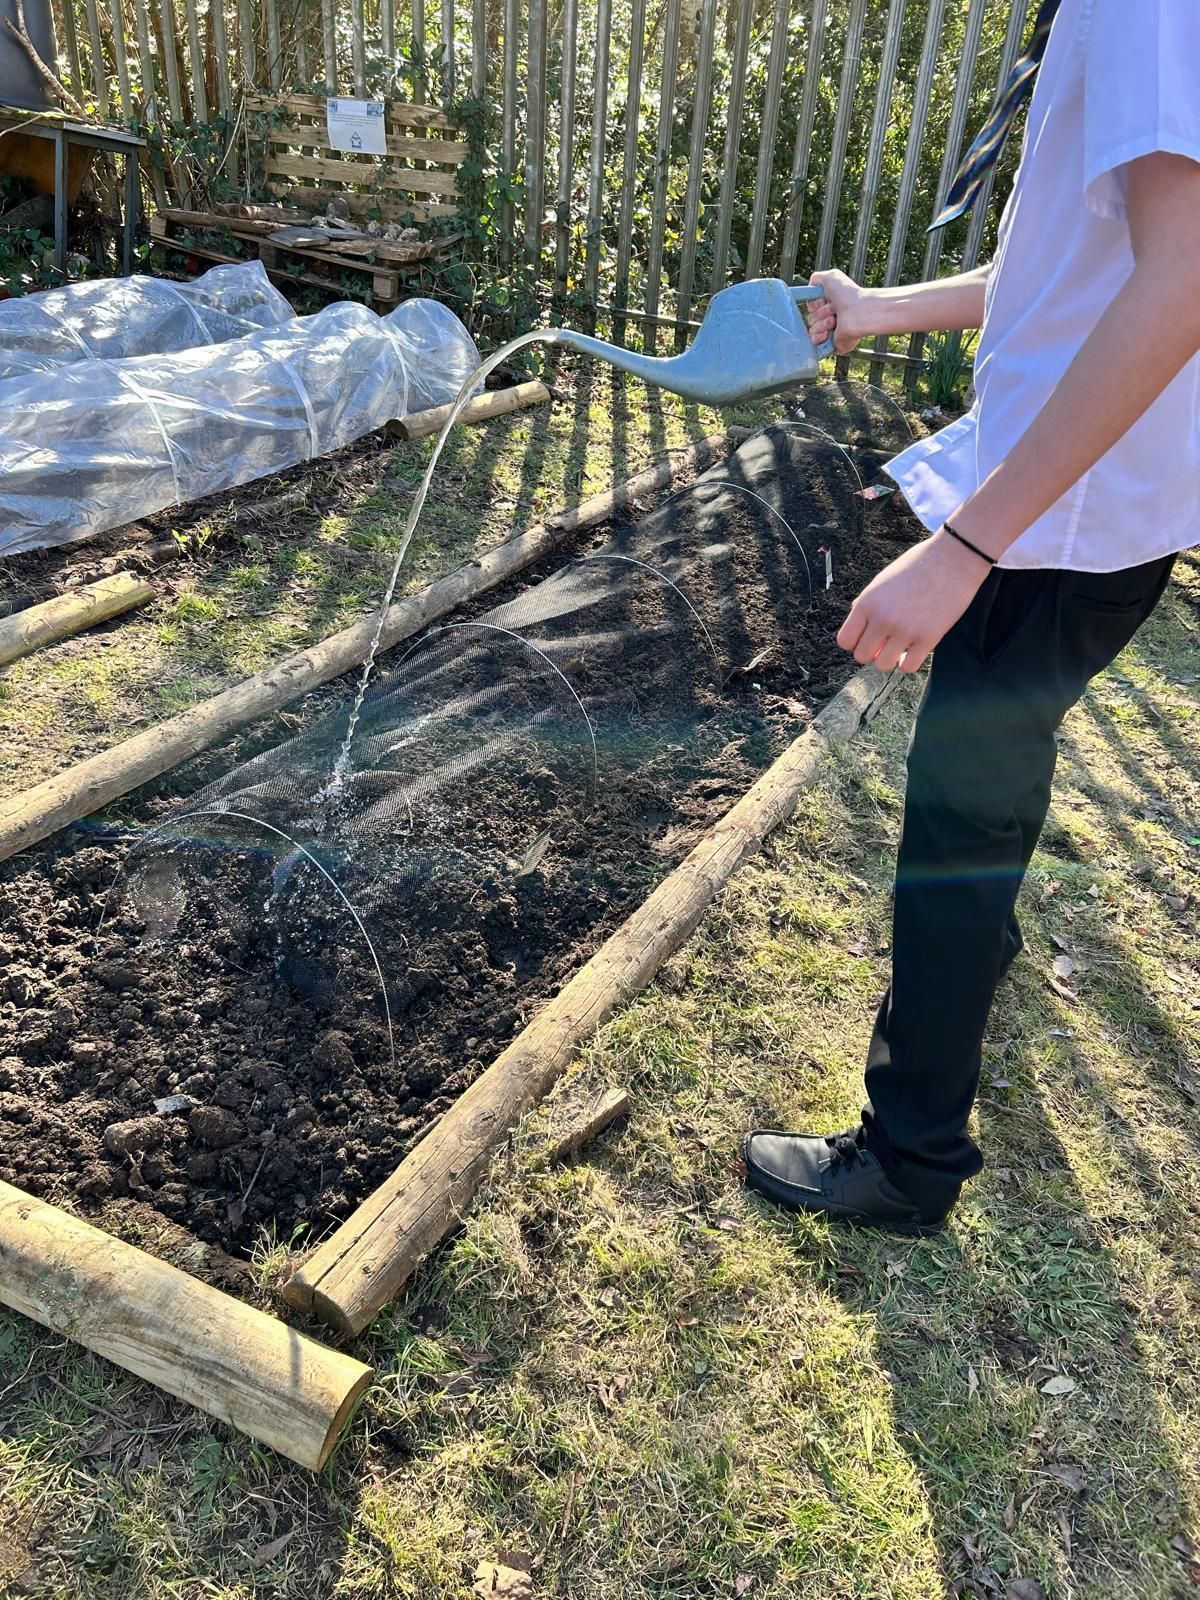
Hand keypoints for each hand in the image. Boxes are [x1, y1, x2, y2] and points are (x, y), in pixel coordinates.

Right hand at [807, 269, 875, 354]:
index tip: (823, 300)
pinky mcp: (831, 345)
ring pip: (812, 330)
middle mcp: (830, 318)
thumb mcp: (831, 277)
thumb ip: (816, 279)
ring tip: (834, 320)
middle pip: (810, 318)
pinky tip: (829, 331)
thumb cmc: (848, 295)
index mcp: (831, 304)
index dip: (815, 303)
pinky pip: (814, 342)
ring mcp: (831, 333)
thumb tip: (810, 287)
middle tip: (833, 310)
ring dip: (821, 324)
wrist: (858, 312)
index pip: (811, 307)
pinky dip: (819, 336)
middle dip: (819, 313)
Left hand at [836, 530, 990, 673]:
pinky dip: (908, 663)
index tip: (867, 637)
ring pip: (882, 665)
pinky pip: (908, 667)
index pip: (845, 640)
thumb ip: (868, 602)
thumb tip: (856, 620)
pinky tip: (914, 651)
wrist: (953, 558)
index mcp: (867, 603)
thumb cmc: (918, 565)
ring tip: (899, 647)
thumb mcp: (883, 580)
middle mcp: (882, 619)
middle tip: (885, 642)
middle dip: (872, 652)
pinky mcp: (928, 638)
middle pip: (862, 656)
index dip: (855, 642)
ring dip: (889, 659)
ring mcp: (905, 630)